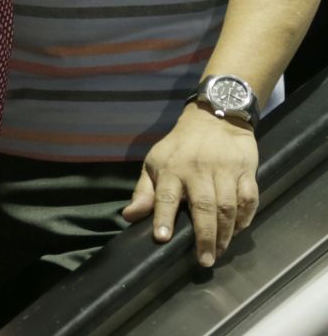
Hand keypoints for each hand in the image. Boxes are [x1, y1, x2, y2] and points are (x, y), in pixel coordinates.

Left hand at [122, 104, 258, 265]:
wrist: (214, 117)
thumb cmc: (180, 146)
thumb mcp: (155, 162)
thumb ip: (144, 191)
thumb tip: (129, 216)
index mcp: (171, 168)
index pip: (165, 196)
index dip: (163, 217)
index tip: (162, 238)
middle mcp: (197, 170)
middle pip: (203, 207)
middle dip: (205, 236)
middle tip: (204, 260)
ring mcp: (223, 170)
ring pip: (227, 207)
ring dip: (225, 233)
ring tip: (219, 251)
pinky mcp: (245, 171)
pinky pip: (249, 199)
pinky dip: (245, 218)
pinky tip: (238, 231)